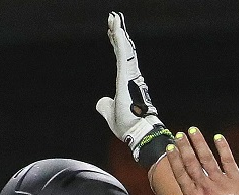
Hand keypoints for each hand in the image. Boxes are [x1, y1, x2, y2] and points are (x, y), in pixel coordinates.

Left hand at [94, 12, 167, 161]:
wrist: (137, 132)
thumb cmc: (128, 125)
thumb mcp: (110, 113)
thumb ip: (105, 106)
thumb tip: (101, 102)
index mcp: (126, 82)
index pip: (120, 58)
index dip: (116, 44)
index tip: (112, 32)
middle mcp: (131, 75)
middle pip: (123, 50)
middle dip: (117, 33)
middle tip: (113, 18)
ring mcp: (130, 75)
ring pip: (124, 49)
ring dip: (118, 33)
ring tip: (114, 18)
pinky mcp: (127, 76)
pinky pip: (123, 55)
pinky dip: (119, 42)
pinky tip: (116, 30)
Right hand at [164, 128, 238, 194]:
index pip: (181, 174)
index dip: (174, 159)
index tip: (169, 148)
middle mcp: (205, 186)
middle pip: (191, 162)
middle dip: (184, 147)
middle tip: (178, 134)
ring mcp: (221, 181)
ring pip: (207, 157)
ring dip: (199, 143)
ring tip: (193, 130)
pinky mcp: (236, 179)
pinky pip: (228, 160)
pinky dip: (223, 148)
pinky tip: (218, 137)